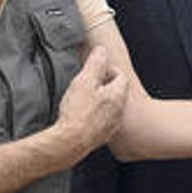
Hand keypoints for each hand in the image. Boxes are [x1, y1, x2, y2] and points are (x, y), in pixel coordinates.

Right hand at [52, 46, 128, 163]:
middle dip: (106, 85)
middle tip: (90, 84)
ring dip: (102, 101)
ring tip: (85, 100)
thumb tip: (102, 50)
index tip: (96, 71)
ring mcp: (113, 125)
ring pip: (112, 108)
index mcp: (118, 95)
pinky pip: (105, 122)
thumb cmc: (77, 111)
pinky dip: (98, 116)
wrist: (70, 142)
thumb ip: (95, 63)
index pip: (121, 76)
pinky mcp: (104, 137)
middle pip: (118, 92)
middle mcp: (120, 111)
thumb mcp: (84, 81)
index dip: (109, 70)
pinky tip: (84, 117)